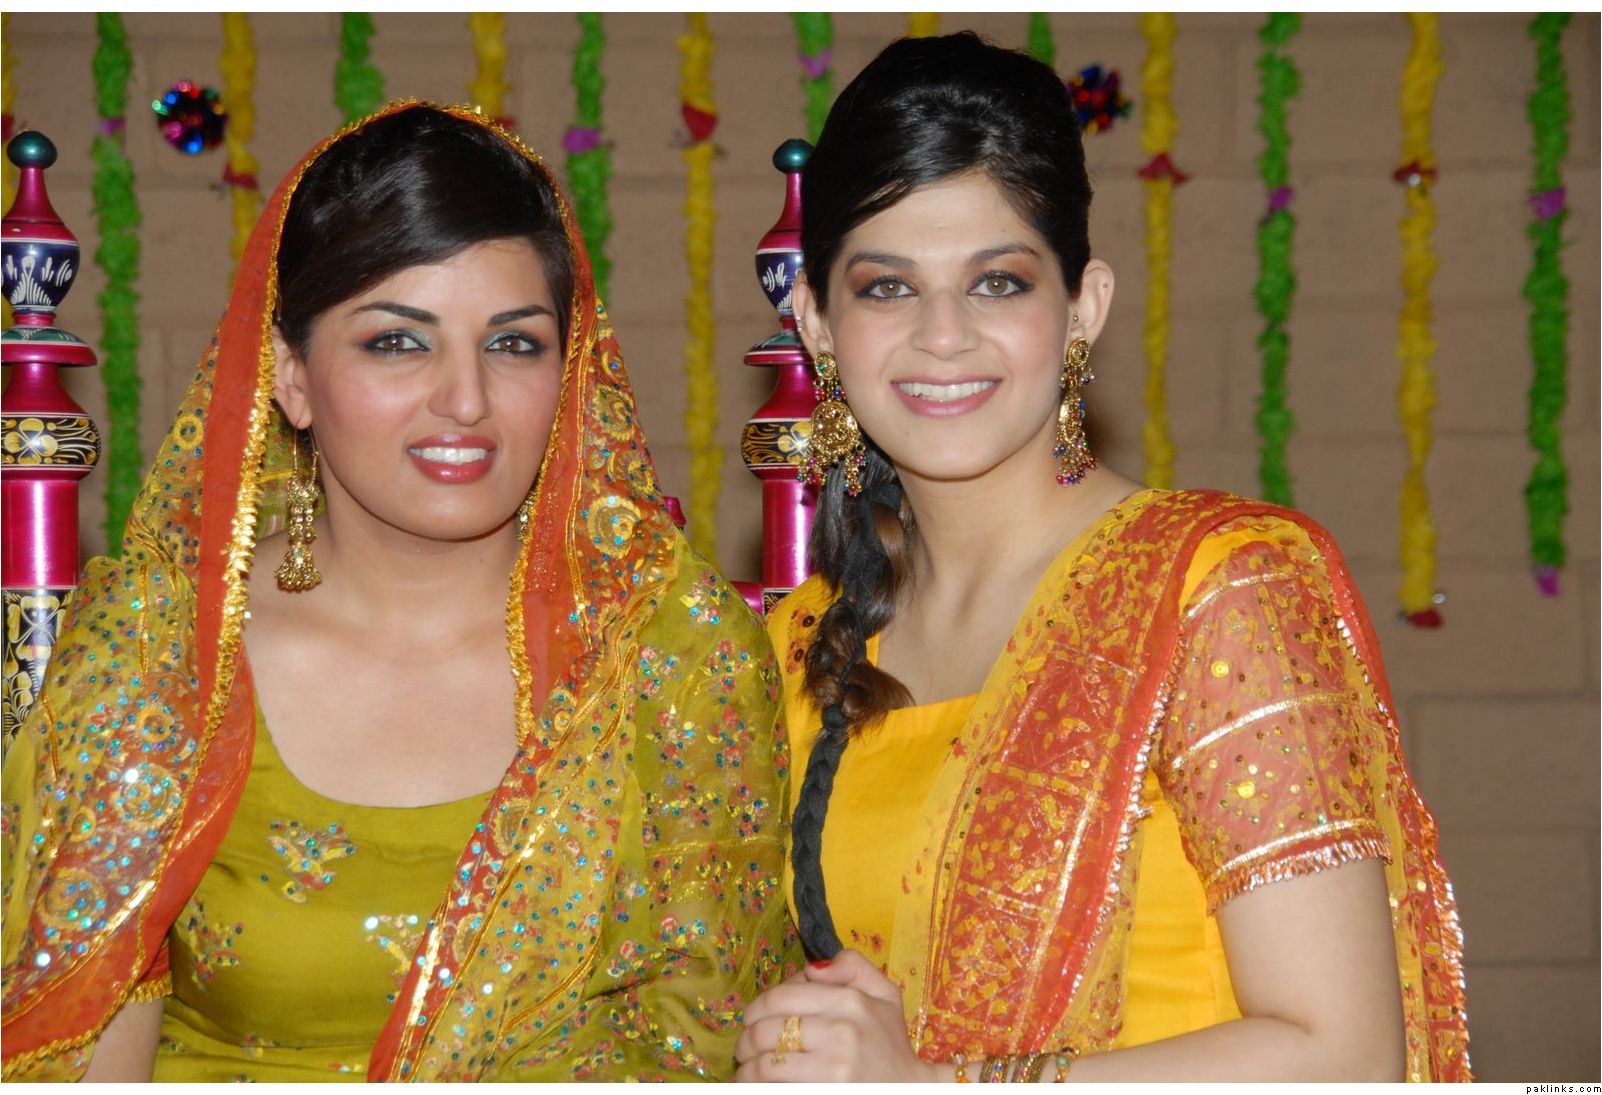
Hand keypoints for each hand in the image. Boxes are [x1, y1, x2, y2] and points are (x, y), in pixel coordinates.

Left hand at [734, 949, 940, 1081]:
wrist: (911, 1090)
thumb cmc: (891, 1044)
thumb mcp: (885, 994)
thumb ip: (853, 966)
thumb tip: (812, 967)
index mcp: (849, 1002)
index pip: (780, 998)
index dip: (756, 1008)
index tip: (751, 1019)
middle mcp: (840, 1034)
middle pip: (765, 1032)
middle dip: (744, 1041)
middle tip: (744, 1049)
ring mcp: (831, 1071)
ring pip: (764, 1066)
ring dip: (745, 1069)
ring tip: (747, 1070)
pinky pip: (774, 1090)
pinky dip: (756, 1088)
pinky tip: (754, 1087)